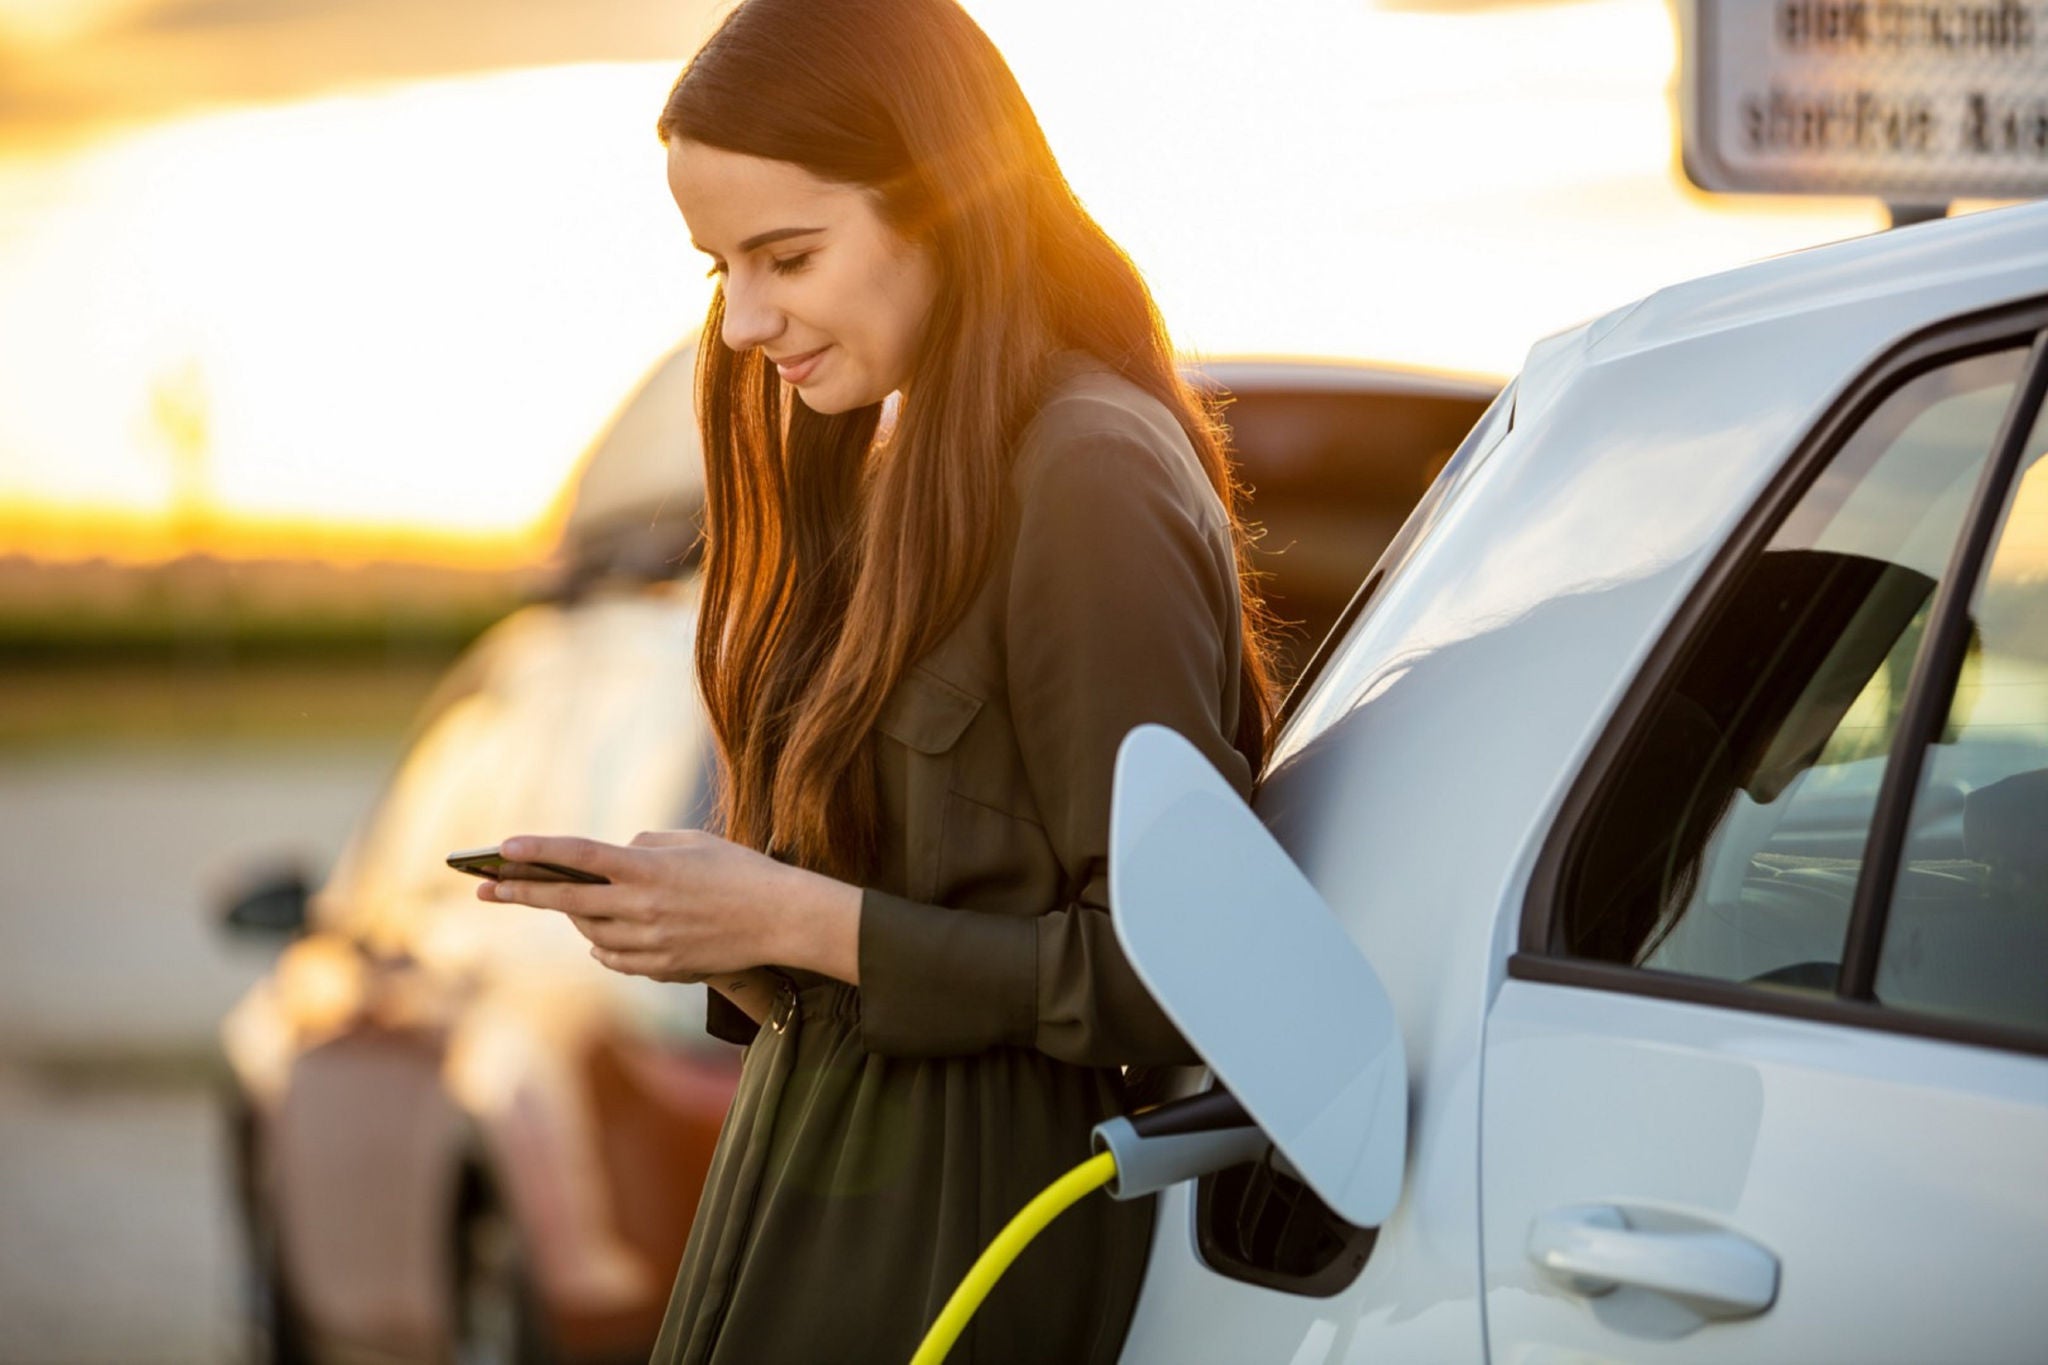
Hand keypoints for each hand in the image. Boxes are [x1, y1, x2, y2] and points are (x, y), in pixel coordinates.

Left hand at [476, 830, 860, 984]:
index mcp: (648, 867)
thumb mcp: (692, 842)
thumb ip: (645, 845)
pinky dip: (602, 946)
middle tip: (486, 889)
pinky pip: (614, 958)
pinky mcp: (661, 965)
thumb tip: (613, 856)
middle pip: (567, 899)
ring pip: (589, 932)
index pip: (580, 855)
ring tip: (561, 904)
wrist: (780, 918)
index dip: (539, 850)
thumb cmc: (740, 871)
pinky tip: (599, 937)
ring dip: (574, 917)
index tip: (503, 848)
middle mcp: (641, 905)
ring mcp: (649, 940)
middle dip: (521, 892)